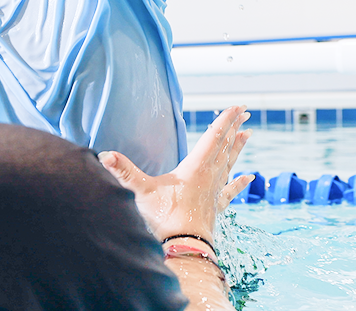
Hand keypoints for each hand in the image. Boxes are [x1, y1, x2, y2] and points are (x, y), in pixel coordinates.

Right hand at [98, 106, 252, 244]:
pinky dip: (240, 183)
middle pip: (224, 146)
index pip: (213, 137)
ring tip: (248, 133)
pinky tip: (250, 177)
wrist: (184, 248)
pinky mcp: (215, 206)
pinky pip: (230, 190)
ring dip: (238, 148)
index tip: (238, 107)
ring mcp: (214, 191)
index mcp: (195, 167)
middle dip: (234, 127)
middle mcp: (209, 176)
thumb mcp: (142, 191)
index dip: (225, 120)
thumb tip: (104, 155)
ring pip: (230, 163)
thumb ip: (124, 171)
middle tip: (245, 112)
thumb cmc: (165, 219)